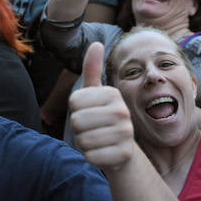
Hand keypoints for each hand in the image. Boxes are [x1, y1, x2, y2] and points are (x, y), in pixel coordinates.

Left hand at [70, 42, 134, 172]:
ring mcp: (126, 134)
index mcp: (113, 94)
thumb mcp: (95, 93)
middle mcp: (122, 112)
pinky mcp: (124, 155)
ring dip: (84, 143)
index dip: (75, 110)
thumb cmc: (102, 118)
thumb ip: (92, 69)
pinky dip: (91, 157)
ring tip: (97, 139)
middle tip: (91, 128)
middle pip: (76, 121)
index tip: (88, 111)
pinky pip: (90, 157)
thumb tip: (96, 43)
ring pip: (83, 140)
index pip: (74, 101)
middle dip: (78, 129)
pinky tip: (102, 153)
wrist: (122, 150)